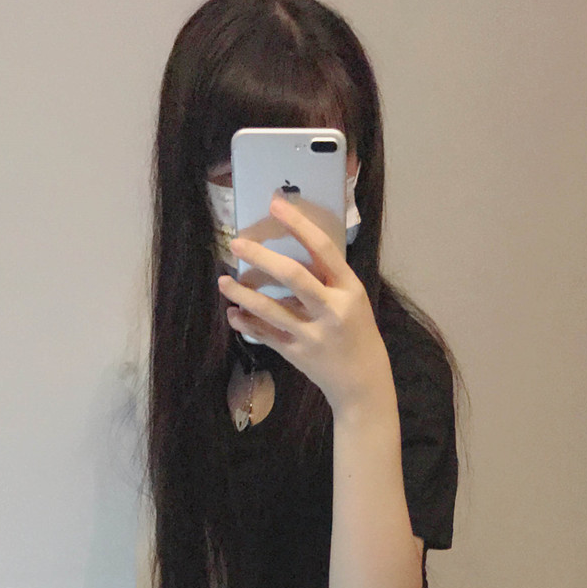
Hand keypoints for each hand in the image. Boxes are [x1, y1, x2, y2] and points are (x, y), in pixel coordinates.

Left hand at [216, 195, 391, 416]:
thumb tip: (286, 253)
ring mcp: (313, 334)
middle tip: (237, 243)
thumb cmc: (357, 333)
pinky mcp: (297, 354)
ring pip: (271, 309)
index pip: (323, 249)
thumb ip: (326, 280)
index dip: (298, 224)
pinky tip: (233, 314)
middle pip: (293, 276)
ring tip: (224, 282)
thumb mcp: (353, 301)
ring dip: (243, 294)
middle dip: (262, 257)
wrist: (362, 382)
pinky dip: (247, 324)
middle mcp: (332, 310)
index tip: (275, 204)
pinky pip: (266, 334)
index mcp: (349, 289)